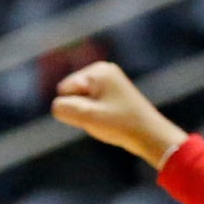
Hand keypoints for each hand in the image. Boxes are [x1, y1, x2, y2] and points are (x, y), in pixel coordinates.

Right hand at [51, 62, 186, 169]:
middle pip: (70, 93)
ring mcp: (108, 79)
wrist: (147, 133)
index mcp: (98, 70)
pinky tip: (109, 116)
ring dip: (86, 112)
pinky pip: (88, 104)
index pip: (64, 89)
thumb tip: (56, 105)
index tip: (98, 111)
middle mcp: (102, 69)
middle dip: (80, 108)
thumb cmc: (119, 124)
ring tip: (106, 117)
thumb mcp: (86, 117)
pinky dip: (94, 113)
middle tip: (101, 116)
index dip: (75, 106)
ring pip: (78, 100)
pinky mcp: (111, 90)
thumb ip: (63, 108)